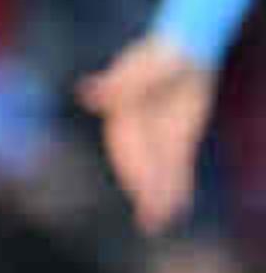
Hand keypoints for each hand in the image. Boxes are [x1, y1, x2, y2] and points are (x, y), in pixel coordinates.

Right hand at [78, 33, 215, 233]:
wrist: (184, 52)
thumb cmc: (162, 56)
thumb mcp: (146, 67)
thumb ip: (121, 83)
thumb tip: (87, 94)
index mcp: (122, 116)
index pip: (128, 148)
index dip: (135, 171)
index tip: (142, 192)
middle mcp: (136, 132)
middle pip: (140, 166)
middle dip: (146, 191)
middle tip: (153, 217)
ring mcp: (156, 139)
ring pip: (158, 172)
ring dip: (159, 196)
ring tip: (160, 221)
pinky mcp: (177, 141)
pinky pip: (176, 168)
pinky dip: (177, 187)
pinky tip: (179, 207)